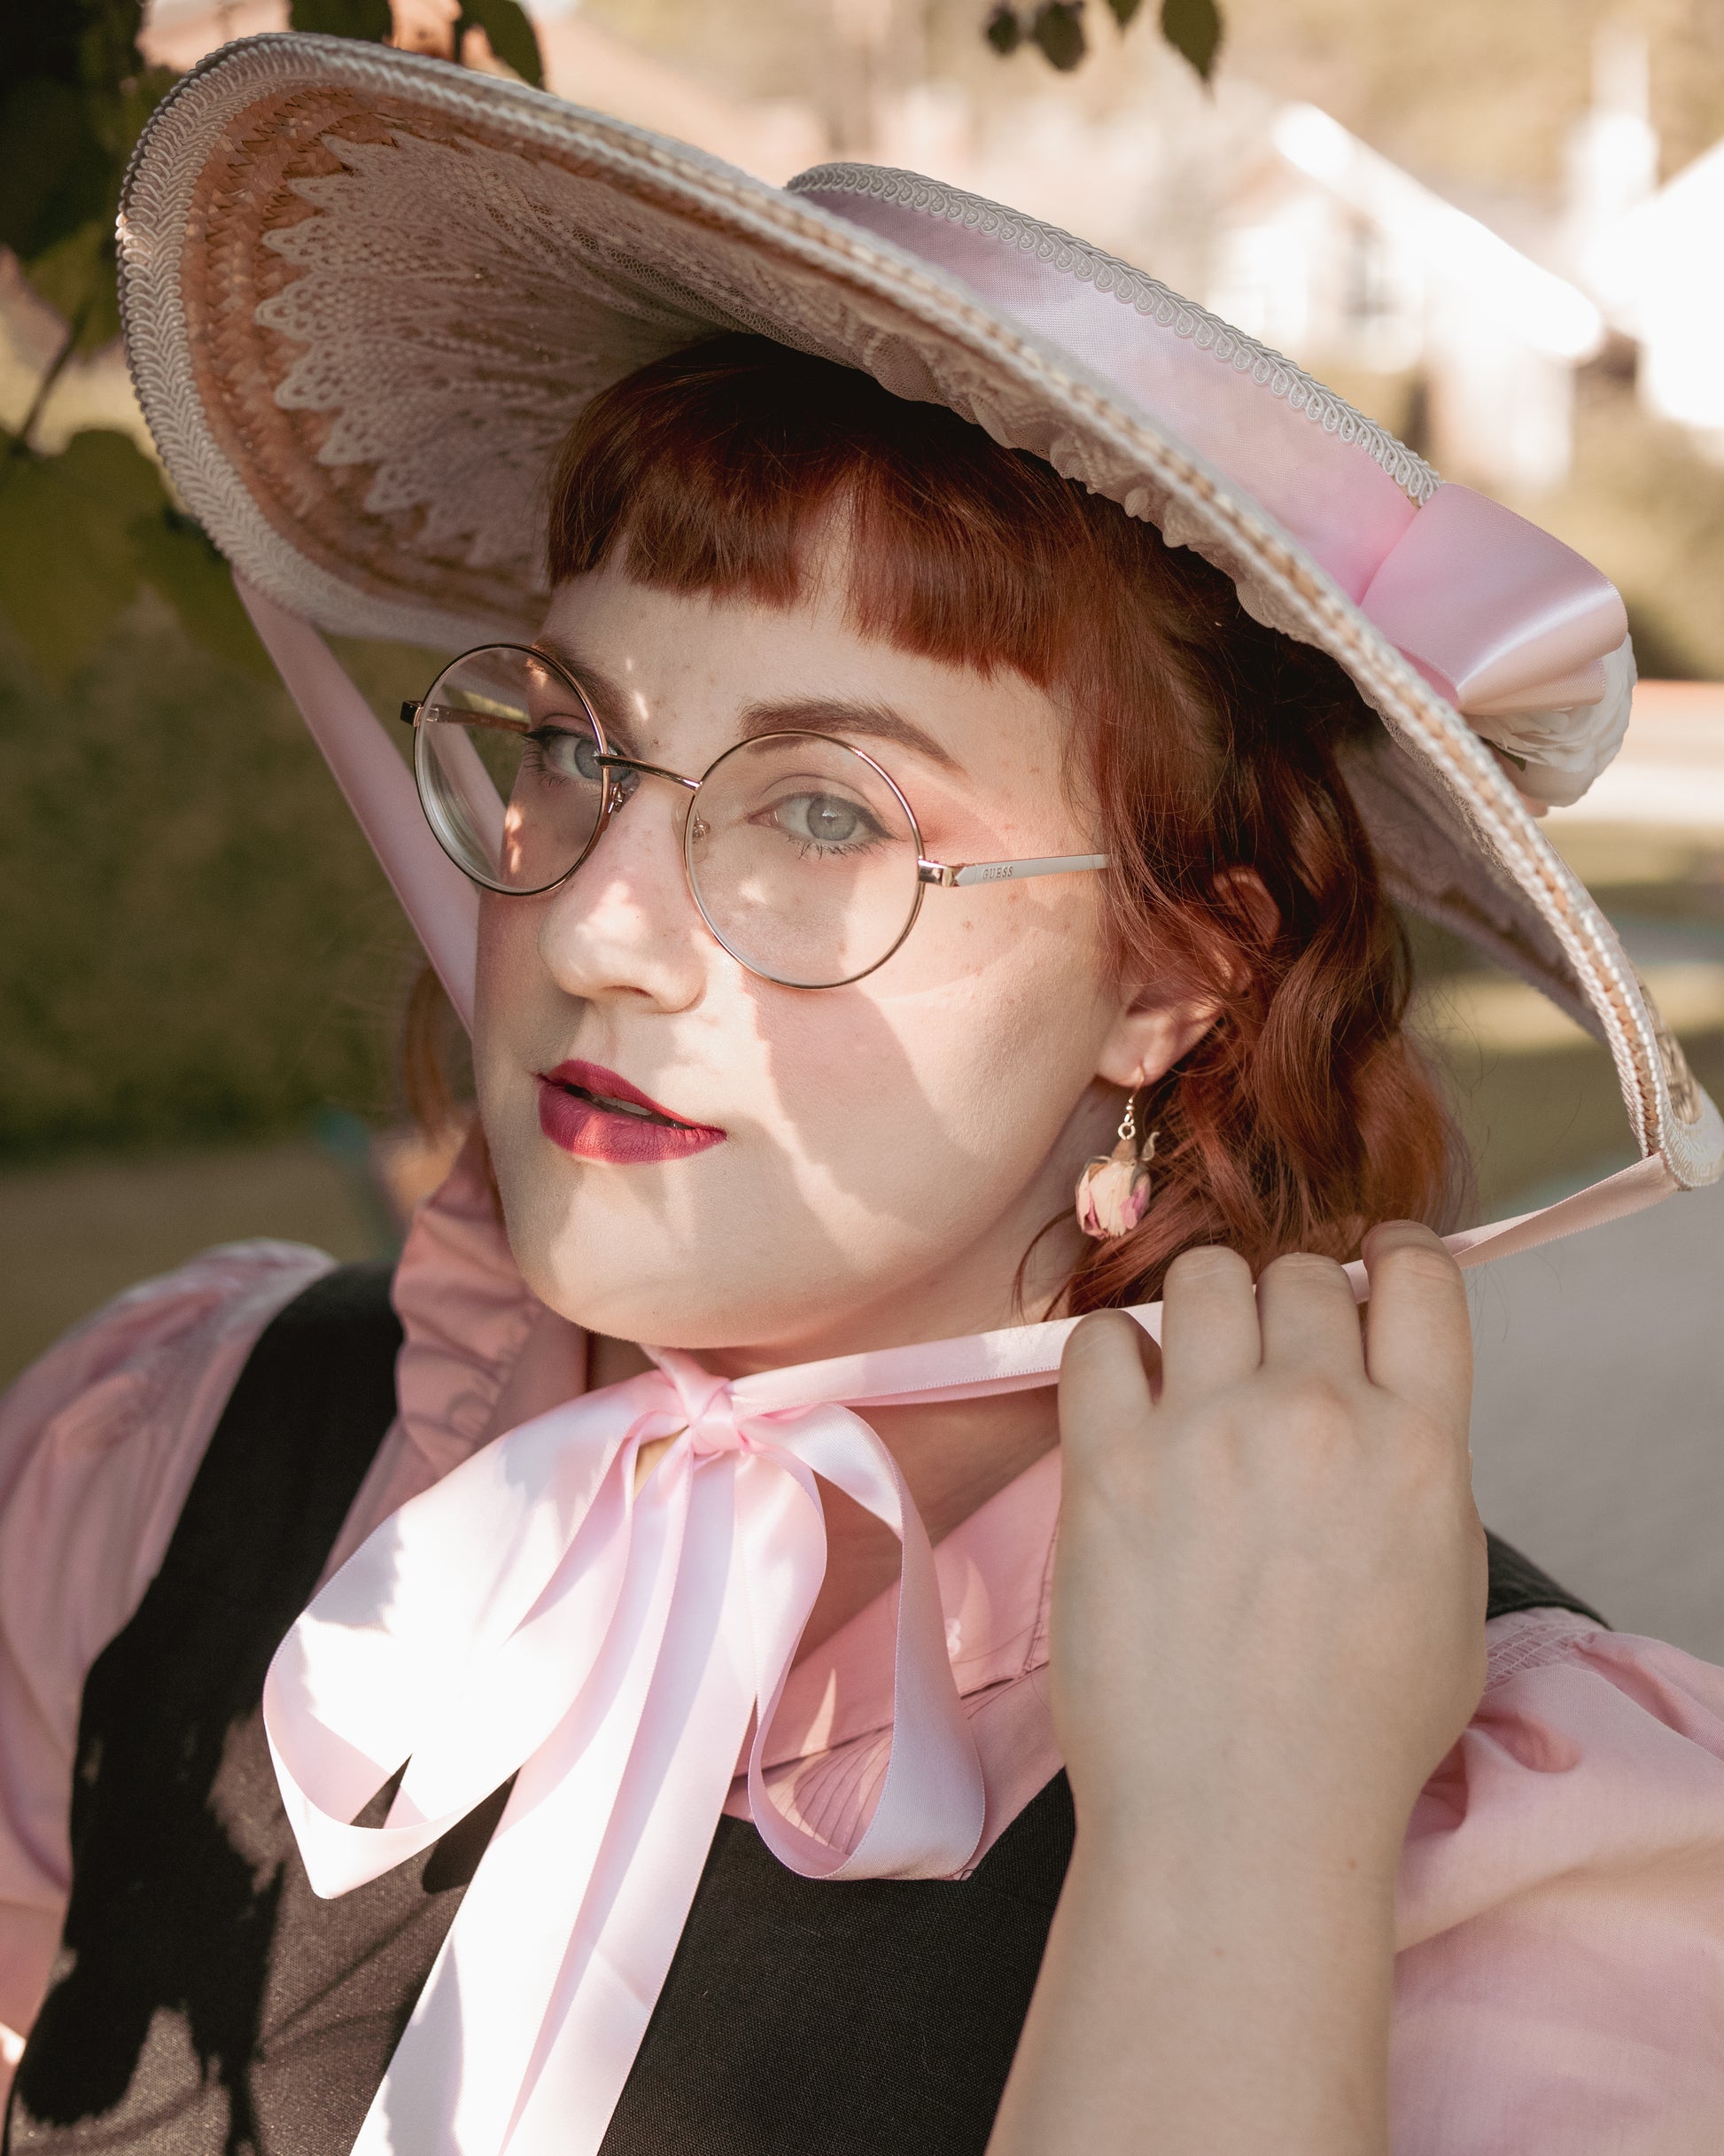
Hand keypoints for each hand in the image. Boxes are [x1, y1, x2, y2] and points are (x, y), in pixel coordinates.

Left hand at [1051, 1222, 1485, 1869]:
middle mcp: (1318, 1415)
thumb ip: (1421, 1479)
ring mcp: (1207, 1432)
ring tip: (1190, 1375)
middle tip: (1263, 1364)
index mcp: (1419, 1446)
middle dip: (1286, 1305)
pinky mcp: (1109, 1462)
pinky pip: (1100, 1340)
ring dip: (1201, 1313)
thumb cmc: (1353, 1738)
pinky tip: (1123, 1406)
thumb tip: (1383, 1410)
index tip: (1365, 1266)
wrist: (1240, 1817)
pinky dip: (1113, 1357)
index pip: (1419, 1277)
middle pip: (1300, 1272)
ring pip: (1204, 1279)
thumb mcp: (1448, 1598)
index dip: (1390, 1257)